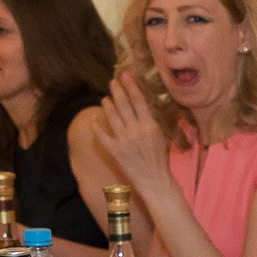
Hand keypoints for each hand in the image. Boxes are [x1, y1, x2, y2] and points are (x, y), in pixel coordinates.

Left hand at [94, 72, 174, 192]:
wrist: (154, 180)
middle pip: (124, 105)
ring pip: (112, 117)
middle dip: (117, 91)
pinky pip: (102, 135)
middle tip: (112, 82)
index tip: (126, 76)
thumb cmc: (160, 160)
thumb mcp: (162, 138)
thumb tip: (142, 110)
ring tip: (105, 98)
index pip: (139, 101)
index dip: (131, 86)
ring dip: (107, 105)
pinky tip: (94, 119)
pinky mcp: (114, 150)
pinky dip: (96, 126)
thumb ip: (150, 123)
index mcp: (149, 126)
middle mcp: (135, 130)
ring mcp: (123, 140)